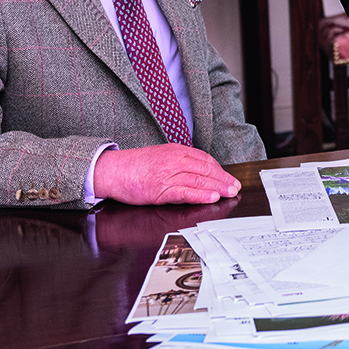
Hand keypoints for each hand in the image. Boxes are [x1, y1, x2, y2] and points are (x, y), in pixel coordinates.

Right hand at [91, 144, 241, 205]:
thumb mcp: (160, 156)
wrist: (113, 171)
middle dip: (223, 179)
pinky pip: (185, 192)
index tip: (229, 178)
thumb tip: (197, 172)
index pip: (204, 159)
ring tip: (230, 193)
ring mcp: (168, 175)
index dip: (219, 169)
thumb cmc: (134, 166)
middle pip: (206, 169)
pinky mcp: (161, 190)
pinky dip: (201, 194)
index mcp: (175, 150)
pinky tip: (211, 197)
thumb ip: (178, 161)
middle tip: (235, 187)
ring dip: (217, 187)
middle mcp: (174, 160)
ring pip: (199, 180)